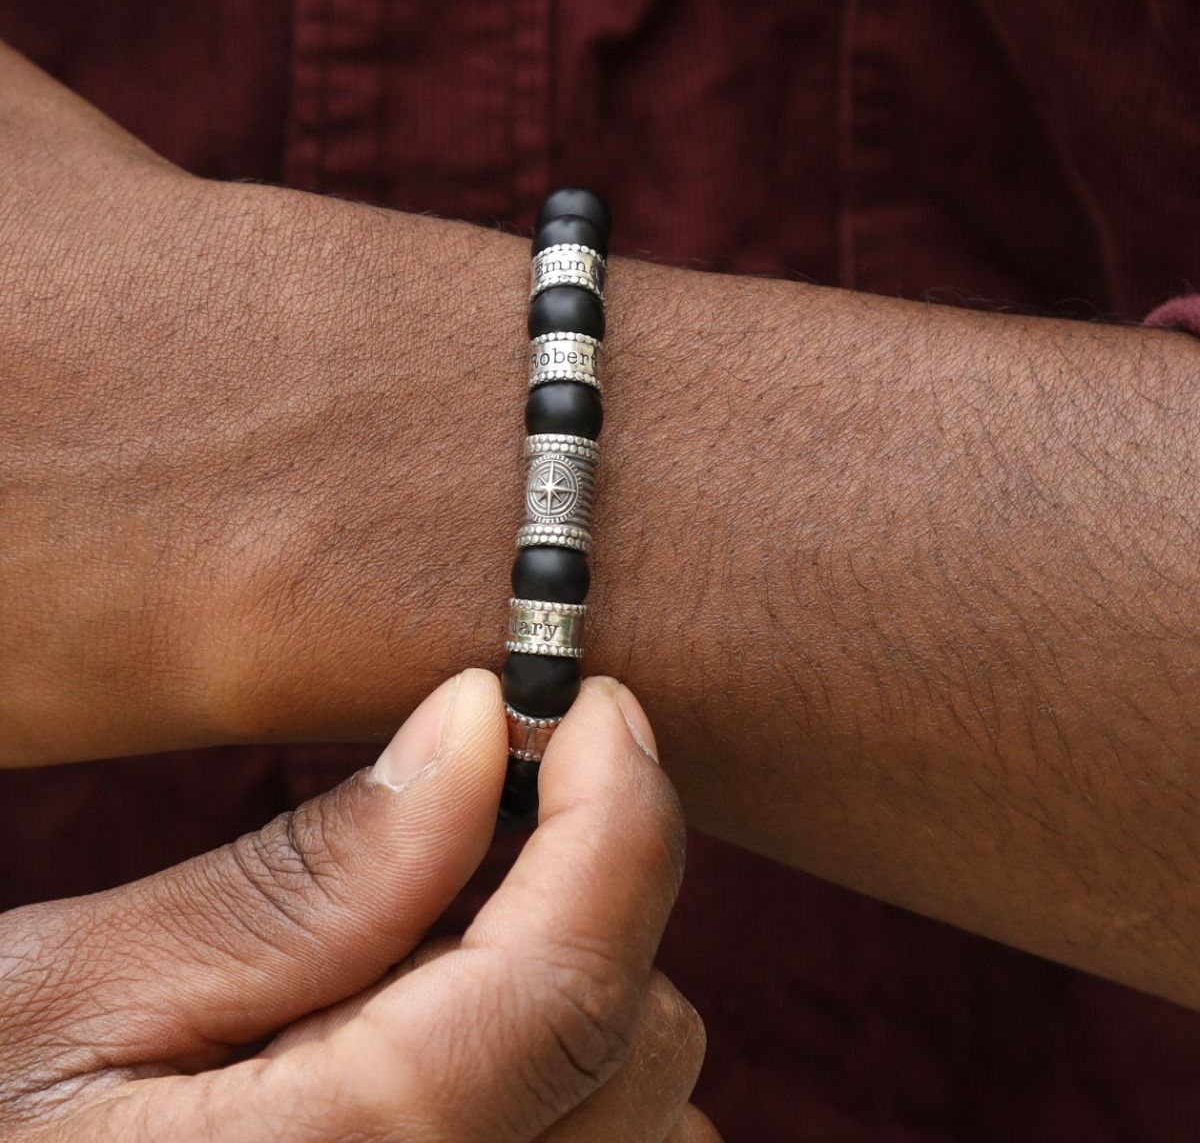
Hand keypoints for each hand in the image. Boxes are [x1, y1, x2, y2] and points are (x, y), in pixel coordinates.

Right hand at [0, 672, 716, 1140]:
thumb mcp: (81, 994)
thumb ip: (308, 882)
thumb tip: (475, 727)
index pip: (566, 991)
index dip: (616, 819)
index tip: (598, 707)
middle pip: (640, 1046)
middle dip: (584, 899)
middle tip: (479, 821)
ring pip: (654, 1115)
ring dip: (579, 999)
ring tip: (427, 966)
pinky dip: (572, 1086)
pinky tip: (460, 1058)